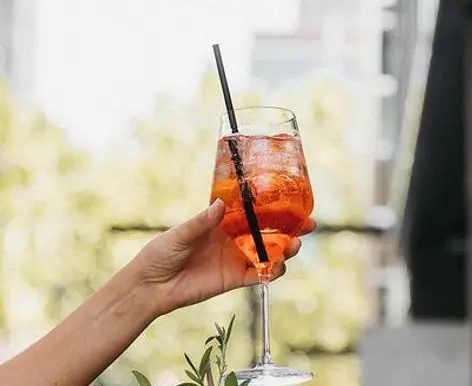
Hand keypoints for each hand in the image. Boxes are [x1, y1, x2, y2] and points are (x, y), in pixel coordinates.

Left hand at [130, 199, 315, 317]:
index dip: (274, 205)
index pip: (255, 210)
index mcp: (224, 220)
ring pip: (268, 252)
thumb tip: (221, 205)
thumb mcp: (181, 233)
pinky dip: (271, 272)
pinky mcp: (233, 279)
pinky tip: (280, 267)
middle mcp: (234, 237)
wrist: (151, 286)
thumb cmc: (162, 252)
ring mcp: (236, 258)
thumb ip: (202, 221)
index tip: (293, 199)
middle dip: (290, 227)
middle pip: (269, 230)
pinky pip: (258, 275)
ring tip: (296, 245)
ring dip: (285, 249)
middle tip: (308, 223)